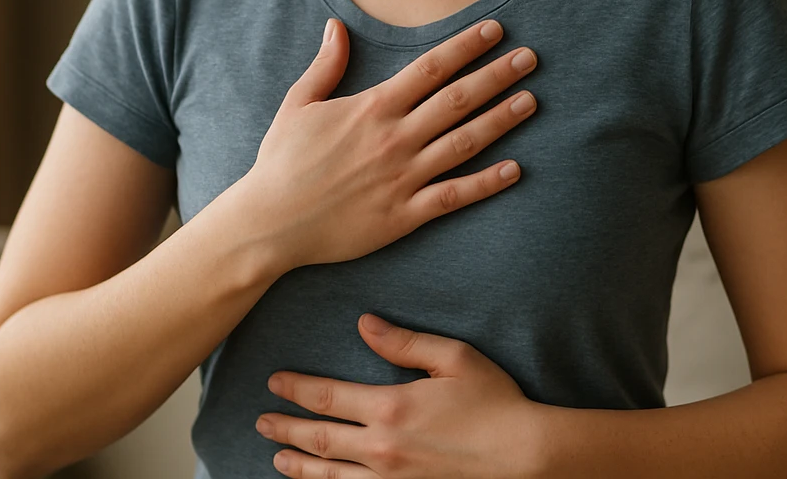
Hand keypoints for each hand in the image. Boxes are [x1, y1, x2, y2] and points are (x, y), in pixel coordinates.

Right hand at [237, 17, 538, 269]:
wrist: (269, 222)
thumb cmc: (281, 162)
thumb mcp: (298, 104)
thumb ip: (325, 66)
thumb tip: (336, 26)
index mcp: (372, 107)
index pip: (430, 68)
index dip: (466, 46)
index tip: (496, 31)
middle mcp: (393, 138)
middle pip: (458, 100)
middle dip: (497, 76)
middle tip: (531, 58)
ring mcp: (402, 177)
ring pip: (464, 143)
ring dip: (501, 120)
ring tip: (531, 101)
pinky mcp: (403, 215)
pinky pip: (454, 196)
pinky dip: (486, 183)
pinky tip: (515, 170)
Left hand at [256, 314, 545, 478]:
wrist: (524, 456)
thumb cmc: (494, 402)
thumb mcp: (454, 358)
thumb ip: (404, 343)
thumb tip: (365, 323)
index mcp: (392, 408)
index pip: (327, 397)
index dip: (296, 389)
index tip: (274, 381)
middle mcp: (383, 448)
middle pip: (319, 438)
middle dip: (286, 428)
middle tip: (262, 420)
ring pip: (331, 475)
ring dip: (299, 465)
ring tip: (278, 456)